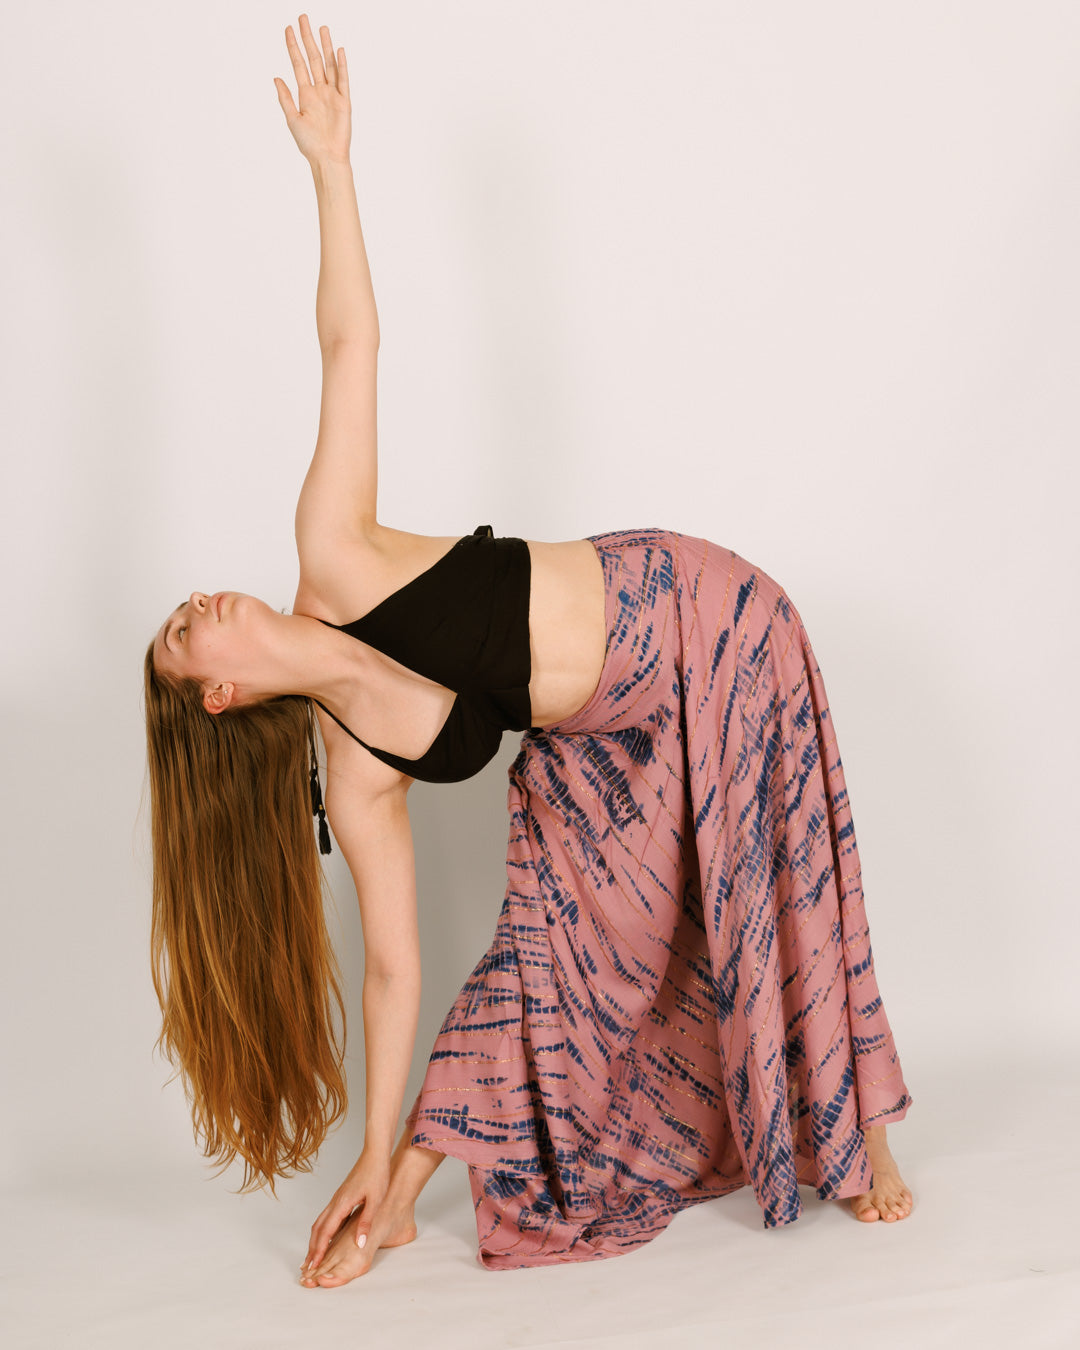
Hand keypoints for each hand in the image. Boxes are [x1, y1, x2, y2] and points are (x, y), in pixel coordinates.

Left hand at [274, 14, 350, 166]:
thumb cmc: (309, 144)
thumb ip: (285, 98)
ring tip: (322, 28)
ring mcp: (332, 95)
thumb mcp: (292, 119)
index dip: (292, 46)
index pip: (298, 64)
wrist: (326, 158)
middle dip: (307, 38)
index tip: (288, 29)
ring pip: (328, 65)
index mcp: (305, 94)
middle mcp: (319, 90)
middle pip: (313, 58)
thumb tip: (276, 78)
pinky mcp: (344, 102)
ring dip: (325, 46)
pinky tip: (338, 51)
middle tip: (303, 18)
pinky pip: (343, 80)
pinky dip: (341, 65)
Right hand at [301, 1149, 390, 1278]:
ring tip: (312, 1255)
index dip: (319, 1250)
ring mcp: (337, 1199)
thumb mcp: (376, 1201)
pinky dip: (322, 1230)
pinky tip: (326, 1237)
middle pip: (318, 1229)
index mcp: (342, 1204)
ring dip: (315, 1240)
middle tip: (307, 1266)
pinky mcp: (341, 1197)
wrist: (375, 1154)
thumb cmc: (377, 1174)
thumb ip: (366, 1223)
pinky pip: (326, 1217)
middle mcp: (336, 1202)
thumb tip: (360, 1244)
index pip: (326, 1232)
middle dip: (312, 1248)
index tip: (313, 1266)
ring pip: (320, 1222)